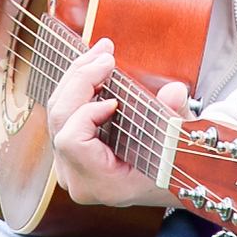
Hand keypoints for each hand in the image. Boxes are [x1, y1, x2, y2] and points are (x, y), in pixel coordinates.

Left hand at [46, 38, 186, 209]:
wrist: (167, 180)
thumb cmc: (173, 162)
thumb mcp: (180, 140)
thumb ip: (175, 116)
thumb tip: (173, 92)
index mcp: (104, 183)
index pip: (73, 142)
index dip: (86, 114)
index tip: (115, 100)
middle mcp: (79, 179)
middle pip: (60, 120)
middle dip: (80, 79)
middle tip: (106, 54)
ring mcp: (69, 168)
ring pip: (56, 113)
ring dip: (77, 77)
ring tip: (102, 53)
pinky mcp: (67, 154)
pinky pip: (61, 115)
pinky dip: (76, 88)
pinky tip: (95, 69)